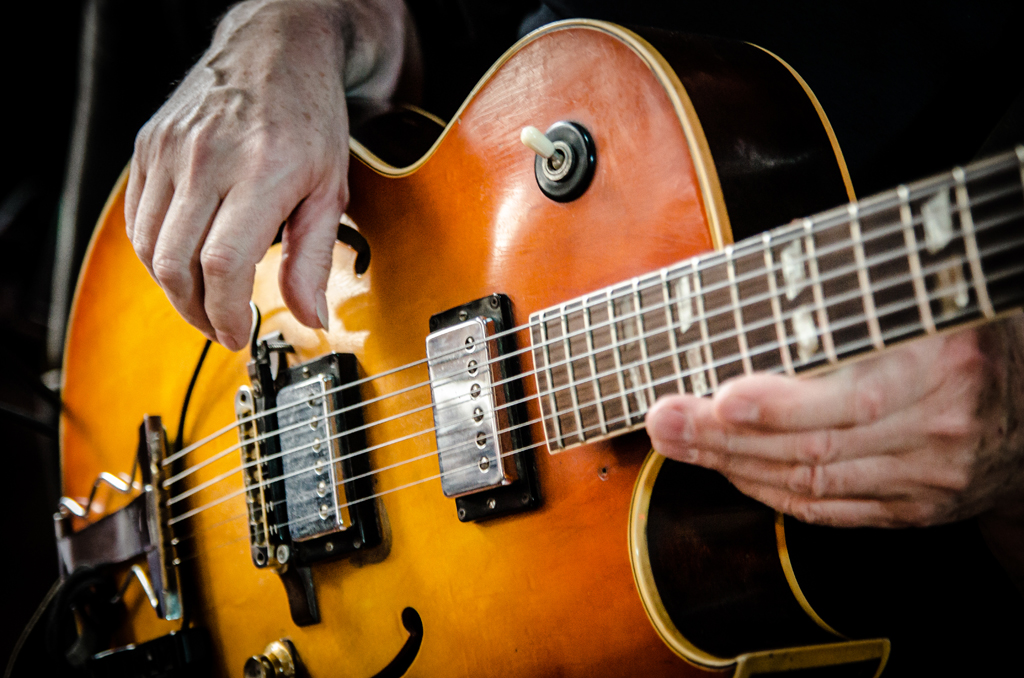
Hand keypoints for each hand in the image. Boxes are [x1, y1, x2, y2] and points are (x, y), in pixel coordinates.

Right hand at [126, 0, 413, 349]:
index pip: (223, 264)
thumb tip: (311, 318)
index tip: (239, 334)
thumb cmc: (310, 120)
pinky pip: (138, 218)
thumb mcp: (330, 190)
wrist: (276, 52)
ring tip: (205, 303)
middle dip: (197, 312)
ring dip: (174, 289)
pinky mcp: (149, 145)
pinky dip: (156, 253)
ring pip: (150, 247)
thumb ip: (315, 259)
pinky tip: (184, 262)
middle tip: (222, 329)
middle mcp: (208, 159)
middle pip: (178, 263)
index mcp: (261, 172)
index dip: (226, 312)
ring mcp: (171, 150)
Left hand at [645, 319, 1023, 528]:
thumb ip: (858, 295)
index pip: (855, 399)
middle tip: (664, 419)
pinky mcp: (914, 510)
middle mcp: (938, 430)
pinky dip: (770, 490)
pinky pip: (828, 509)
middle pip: (815, 447)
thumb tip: (770, 271)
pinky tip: (728, 468)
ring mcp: (927, 479)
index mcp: (944, 365)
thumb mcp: (927, 300)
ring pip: (813, 482)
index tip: (722, 397)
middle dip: (726, 437)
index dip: (783, 405)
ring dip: (733, 464)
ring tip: (676, 440)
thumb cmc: (962, 336)